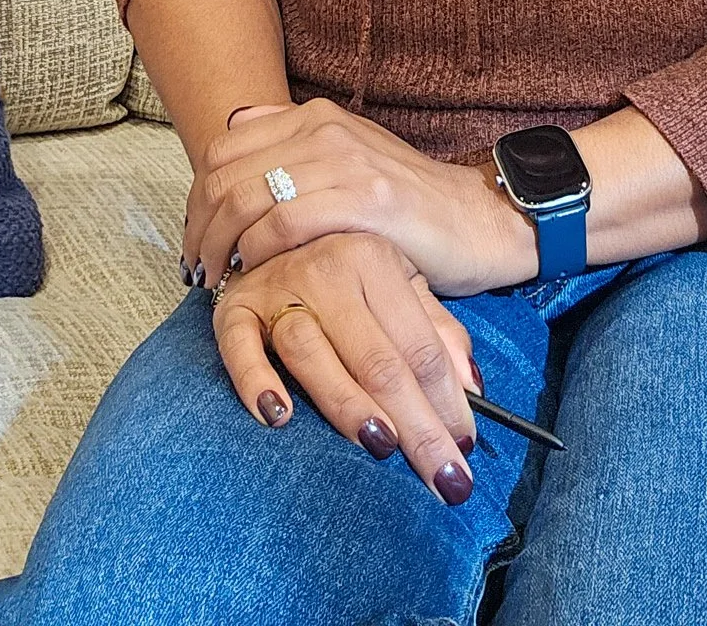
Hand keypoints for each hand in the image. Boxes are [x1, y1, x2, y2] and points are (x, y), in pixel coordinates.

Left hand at [184, 98, 536, 296]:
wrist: (476, 220)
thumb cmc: (405, 204)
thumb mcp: (346, 158)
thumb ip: (292, 142)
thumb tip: (233, 127)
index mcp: (313, 116)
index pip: (222, 149)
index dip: (196, 199)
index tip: (195, 239)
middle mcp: (324, 129)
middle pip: (225, 175)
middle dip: (199, 228)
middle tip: (197, 268)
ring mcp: (345, 161)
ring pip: (247, 199)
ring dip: (220, 247)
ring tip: (217, 280)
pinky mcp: (365, 199)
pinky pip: (286, 223)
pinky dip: (259, 252)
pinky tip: (255, 274)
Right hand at [211, 231, 479, 504]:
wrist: (266, 225)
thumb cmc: (343, 271)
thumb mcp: (399, 283)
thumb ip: (437, 330)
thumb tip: (473, 386)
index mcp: (376, 259)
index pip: (420, 346)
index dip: (448, 403)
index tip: (466, 453)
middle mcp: (328, 267)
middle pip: (378, 360)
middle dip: (416, 427)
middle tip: (443, 481)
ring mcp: (278, 286)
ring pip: (313, 353)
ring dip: (346, 404)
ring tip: (380, 447)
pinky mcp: (233, 309)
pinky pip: (240, 348)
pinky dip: (256, 381)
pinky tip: (277, 417)